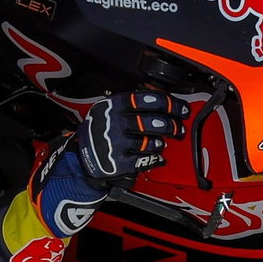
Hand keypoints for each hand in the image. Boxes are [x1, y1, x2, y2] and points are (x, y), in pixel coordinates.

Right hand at [75, 91, 189, 184]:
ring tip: (162, 143)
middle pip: (154, 121)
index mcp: (113, 105)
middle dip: (173, 126)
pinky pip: (145, 160)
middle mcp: (114, 122)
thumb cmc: (98, 132)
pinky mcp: (118, 163)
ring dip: (161, 143)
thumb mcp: (107, 110)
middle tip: (180, 129)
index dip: (170, 104)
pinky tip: (157, 158)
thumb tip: (162, 98)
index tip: (182, 109)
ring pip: (150, 142)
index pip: (148, 100)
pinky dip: (155, 159)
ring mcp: (115, 143)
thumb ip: (131, 103)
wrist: (81, 159)